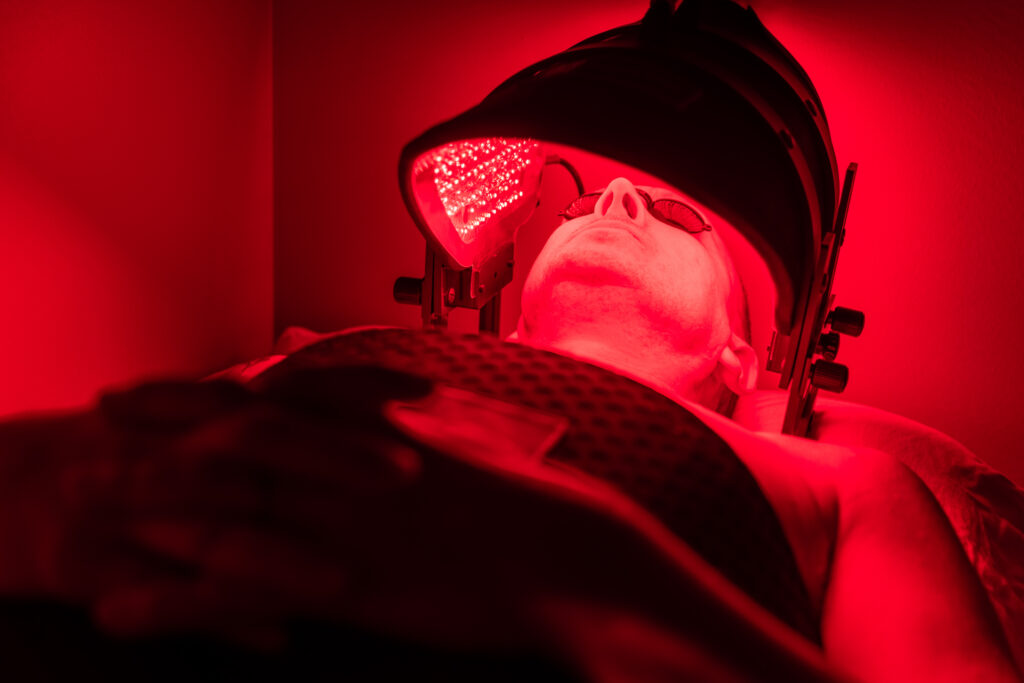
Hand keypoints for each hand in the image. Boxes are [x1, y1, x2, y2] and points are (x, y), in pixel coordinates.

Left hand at [88, 367, 629, 650]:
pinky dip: (178, 604)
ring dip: (148, 499)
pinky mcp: (347, 588)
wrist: (575, 557)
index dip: (202, 390)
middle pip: (235, 436)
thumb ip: (404, 423)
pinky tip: (120, 614)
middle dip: (162, 419)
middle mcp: (347, 470)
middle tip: (98, 406)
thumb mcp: (464, 451)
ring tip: (79, 496)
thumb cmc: (527, 508)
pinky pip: (243, 594)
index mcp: (374, 436)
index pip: (271, 400)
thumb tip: (378, 389)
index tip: (150, 384)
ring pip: (225, 503)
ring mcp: (340, 526)